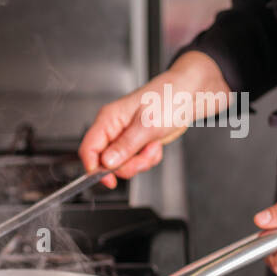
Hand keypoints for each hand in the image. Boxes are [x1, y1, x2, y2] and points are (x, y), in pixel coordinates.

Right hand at [78, 51, 229, 188]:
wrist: (188, 95)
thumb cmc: (168, 99)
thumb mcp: (147, 125)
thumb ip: (125, 146)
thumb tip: (106, 162)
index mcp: (108, 119)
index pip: (88, 148)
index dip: (94, 167)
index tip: (108, 179)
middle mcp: (113, 129)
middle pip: (107, 162)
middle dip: (129, 164)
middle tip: (145, 155)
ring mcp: (125, 137)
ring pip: (123, 164)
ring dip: (141, 161)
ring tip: (153, 145)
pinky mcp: (136, 143)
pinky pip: (137, 161)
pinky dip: (149, 158)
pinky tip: (156, 145)